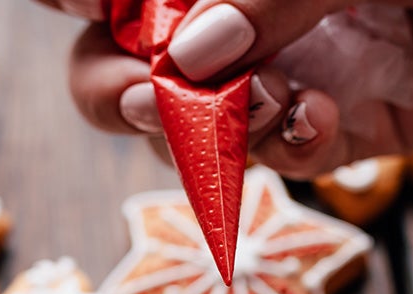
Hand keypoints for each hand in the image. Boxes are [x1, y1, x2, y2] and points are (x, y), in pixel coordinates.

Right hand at [37, 0, 412, 178]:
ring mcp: (281, 63)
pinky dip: (276, 151)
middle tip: (153, 92)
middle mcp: (242, 1)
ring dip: (190, 125)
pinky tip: (320, 123)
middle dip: (115, 76)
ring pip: (176, 118)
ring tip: (253, 109)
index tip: (79, 0)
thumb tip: (187, 56)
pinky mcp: (333, 129)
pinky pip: (266, 158)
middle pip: (115, 48)